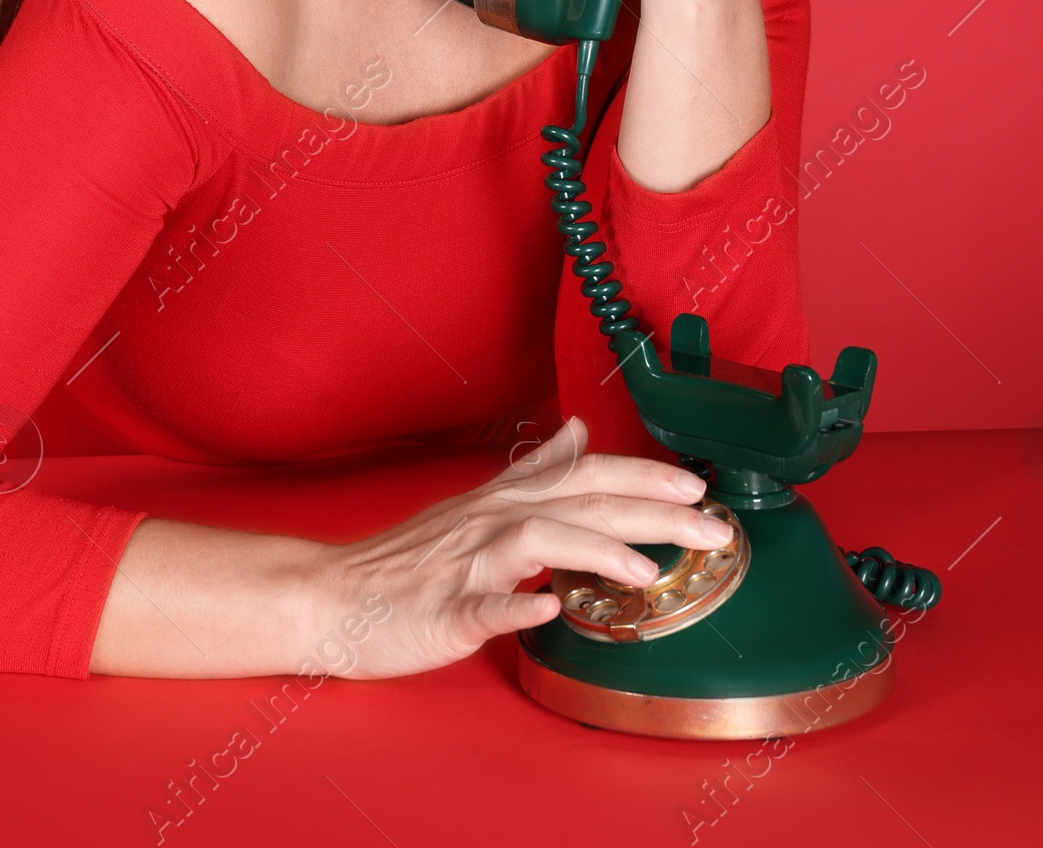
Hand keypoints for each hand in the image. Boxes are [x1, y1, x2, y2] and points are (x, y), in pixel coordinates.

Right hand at [315, 417, 733, 678]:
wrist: (332, 596)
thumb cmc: (407, 561)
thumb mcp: (475, 504)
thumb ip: (533, 471)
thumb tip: (579, 432)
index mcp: (501, 500)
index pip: (584, 475)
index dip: (643, 476)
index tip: (698, 487)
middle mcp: (488, 521)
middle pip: (578, 502)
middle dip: (650, 511)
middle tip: (710, 527)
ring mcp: (464, 565)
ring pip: (535, 540)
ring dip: (595, 550)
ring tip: (646, 571)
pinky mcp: (443, 612)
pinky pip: (481, 606)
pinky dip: (517, 605)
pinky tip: (549, 609)